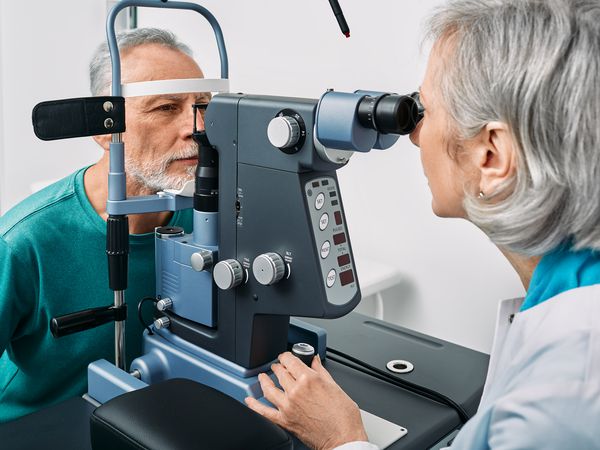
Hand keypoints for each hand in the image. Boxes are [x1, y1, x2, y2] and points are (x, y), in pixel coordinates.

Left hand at [245, 352, 367, 449]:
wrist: (343, 438)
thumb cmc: (343, 416)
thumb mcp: (335, 387)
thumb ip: (321, 371)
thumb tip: (315, 360)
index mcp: (309, 379)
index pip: (290, 360)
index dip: (286, 356)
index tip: (285, 356)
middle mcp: (296, 391)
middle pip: (280, 372)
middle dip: (278, 367)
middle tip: (278, 366)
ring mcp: (288, 406)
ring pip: (269, 388)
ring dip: (264, 380)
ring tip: (263, 377)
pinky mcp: (284, 420)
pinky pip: (264, 411)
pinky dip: (254, 405)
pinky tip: (249, 400)